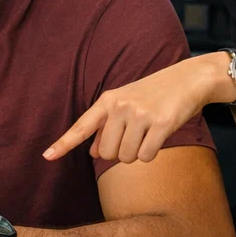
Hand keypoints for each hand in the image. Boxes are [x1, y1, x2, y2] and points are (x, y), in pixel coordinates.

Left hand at [44, 53, 230, 164]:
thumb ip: (106, 127)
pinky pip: (146, 156)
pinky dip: (152, 153)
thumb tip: (93, 153)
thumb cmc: (154, 94)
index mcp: (108, 101)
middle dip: (120, 153)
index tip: (47, 156)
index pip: (82, 126)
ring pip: (127, 158)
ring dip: (137, 153)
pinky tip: (159, 136)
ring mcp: (140, 115)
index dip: (64, 143)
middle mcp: (121, 107)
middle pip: (108, 154)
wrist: (189, 79)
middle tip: (134, 136)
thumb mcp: (125, 103)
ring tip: (148, 133)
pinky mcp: (162, 124)